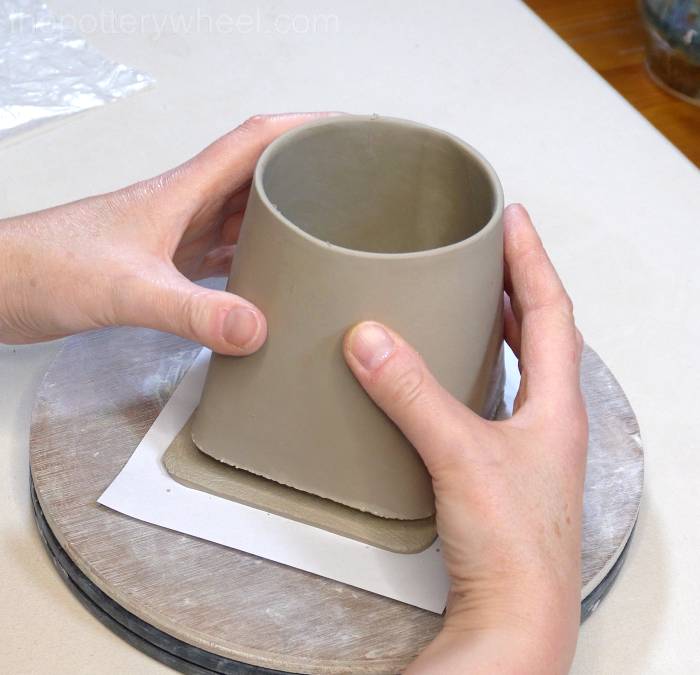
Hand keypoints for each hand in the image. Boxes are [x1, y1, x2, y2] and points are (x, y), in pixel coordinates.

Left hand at [0, 113, 330, 351]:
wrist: (0, 286)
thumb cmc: (46, 267)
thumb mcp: (128, 288)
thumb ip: (191, 310)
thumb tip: (254, 325)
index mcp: (181, 193)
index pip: (251, 141)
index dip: (299, 128)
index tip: (340, 130)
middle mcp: (183, 208)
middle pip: (256, 177)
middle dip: (301, 175)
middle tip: (343, 188)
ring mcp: (174, 235)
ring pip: (241, 217)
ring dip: (278, 220)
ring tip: (319, 233)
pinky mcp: (165, 265)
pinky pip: (222, 254)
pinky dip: (251, 260)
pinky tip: (267, 279)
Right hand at [344, 205, 586, 674]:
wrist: (515, 617)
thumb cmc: (512, 549)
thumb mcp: (460, 455)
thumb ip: (413, 395)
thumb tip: (372, 338)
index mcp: (556, 405)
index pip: (552, 310)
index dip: (532, 259)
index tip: (512, 218)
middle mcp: (548, 420)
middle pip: (543, 331)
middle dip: (519, 282)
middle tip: (492, 247)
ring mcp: (526, 444)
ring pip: (520, 366)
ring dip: (501, 325)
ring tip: (473, 295)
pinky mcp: (498, 468)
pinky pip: (491, 398)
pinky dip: (474, 369)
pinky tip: (447, 372)